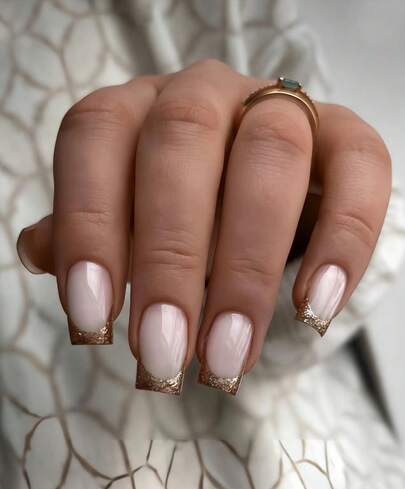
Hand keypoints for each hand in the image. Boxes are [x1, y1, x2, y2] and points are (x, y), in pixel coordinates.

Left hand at [16, 59, 390, 394]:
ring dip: (246, 271)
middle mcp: (206, 94)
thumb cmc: (184, 207)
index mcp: (139, 107)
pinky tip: (312, 310)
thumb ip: (86, 229)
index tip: (94, 324)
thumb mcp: (128, 215)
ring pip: (268, 162)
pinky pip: (357, 175)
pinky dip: (340, 243)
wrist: (265, 184)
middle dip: (169, 262)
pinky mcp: (346, 138)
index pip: (95, 139)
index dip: (88, 227)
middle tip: (163, 357)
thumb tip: (39, 251)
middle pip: (181, 150)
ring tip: (227, 356)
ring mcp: (281, 107)